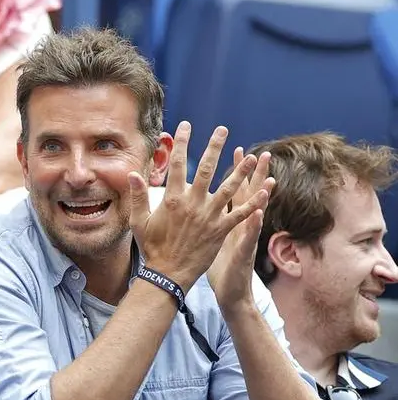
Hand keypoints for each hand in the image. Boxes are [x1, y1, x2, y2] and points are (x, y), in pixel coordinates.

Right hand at [129, 123, 269, 290]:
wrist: (168, 273)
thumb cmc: (152, 248)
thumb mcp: (138, 221)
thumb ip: (137, 196)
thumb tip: (132, 173)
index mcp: (173, 199)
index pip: (177, 164)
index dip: (181, 143)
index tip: (185, 126)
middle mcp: (193, 204)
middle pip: (206, 169)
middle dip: (214, 147)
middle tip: (222, 130)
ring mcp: (209, 217)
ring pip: (228, 188)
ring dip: (241, 171)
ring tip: (251, 156)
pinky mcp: (221, 230)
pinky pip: (241, 214)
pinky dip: (255, 203)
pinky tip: (266, 191)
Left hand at [207, 147, 274, 309]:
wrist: (228, 292)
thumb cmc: (213, 264)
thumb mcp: (211, 236)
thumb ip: (207, 215)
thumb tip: (197, 197)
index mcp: (227, 219)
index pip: (231, 189)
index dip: (234, 170)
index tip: (236, 149)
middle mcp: (238, 225)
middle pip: (246, 195)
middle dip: (252, 174)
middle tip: (260, 153)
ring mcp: (243, 238)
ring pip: (253, 213)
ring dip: (261, 197)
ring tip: (269, 180)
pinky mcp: (242, 253)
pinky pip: (248, 237)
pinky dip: (253, 225)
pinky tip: (257, 212)